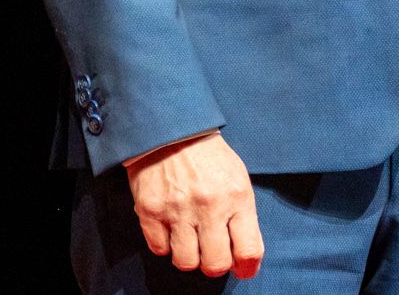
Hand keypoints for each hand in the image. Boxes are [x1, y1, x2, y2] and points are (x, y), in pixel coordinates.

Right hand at [124, 131, 262, 279]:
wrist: (172, 129)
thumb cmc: (210, 158)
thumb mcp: (238, 179)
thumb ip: (243, 217)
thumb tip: (243, 257)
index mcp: (236, 197)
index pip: (248, 251)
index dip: (247, 268)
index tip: (242, 269)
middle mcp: (209, 206)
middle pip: (215, 264)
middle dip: (215, 265)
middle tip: (212, 253)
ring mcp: (178, 209)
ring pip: (186, 262)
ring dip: (189, 257)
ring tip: (190, 240)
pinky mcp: (150, 210)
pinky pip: (160, 249)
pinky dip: (166, 245)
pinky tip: (171, 229)